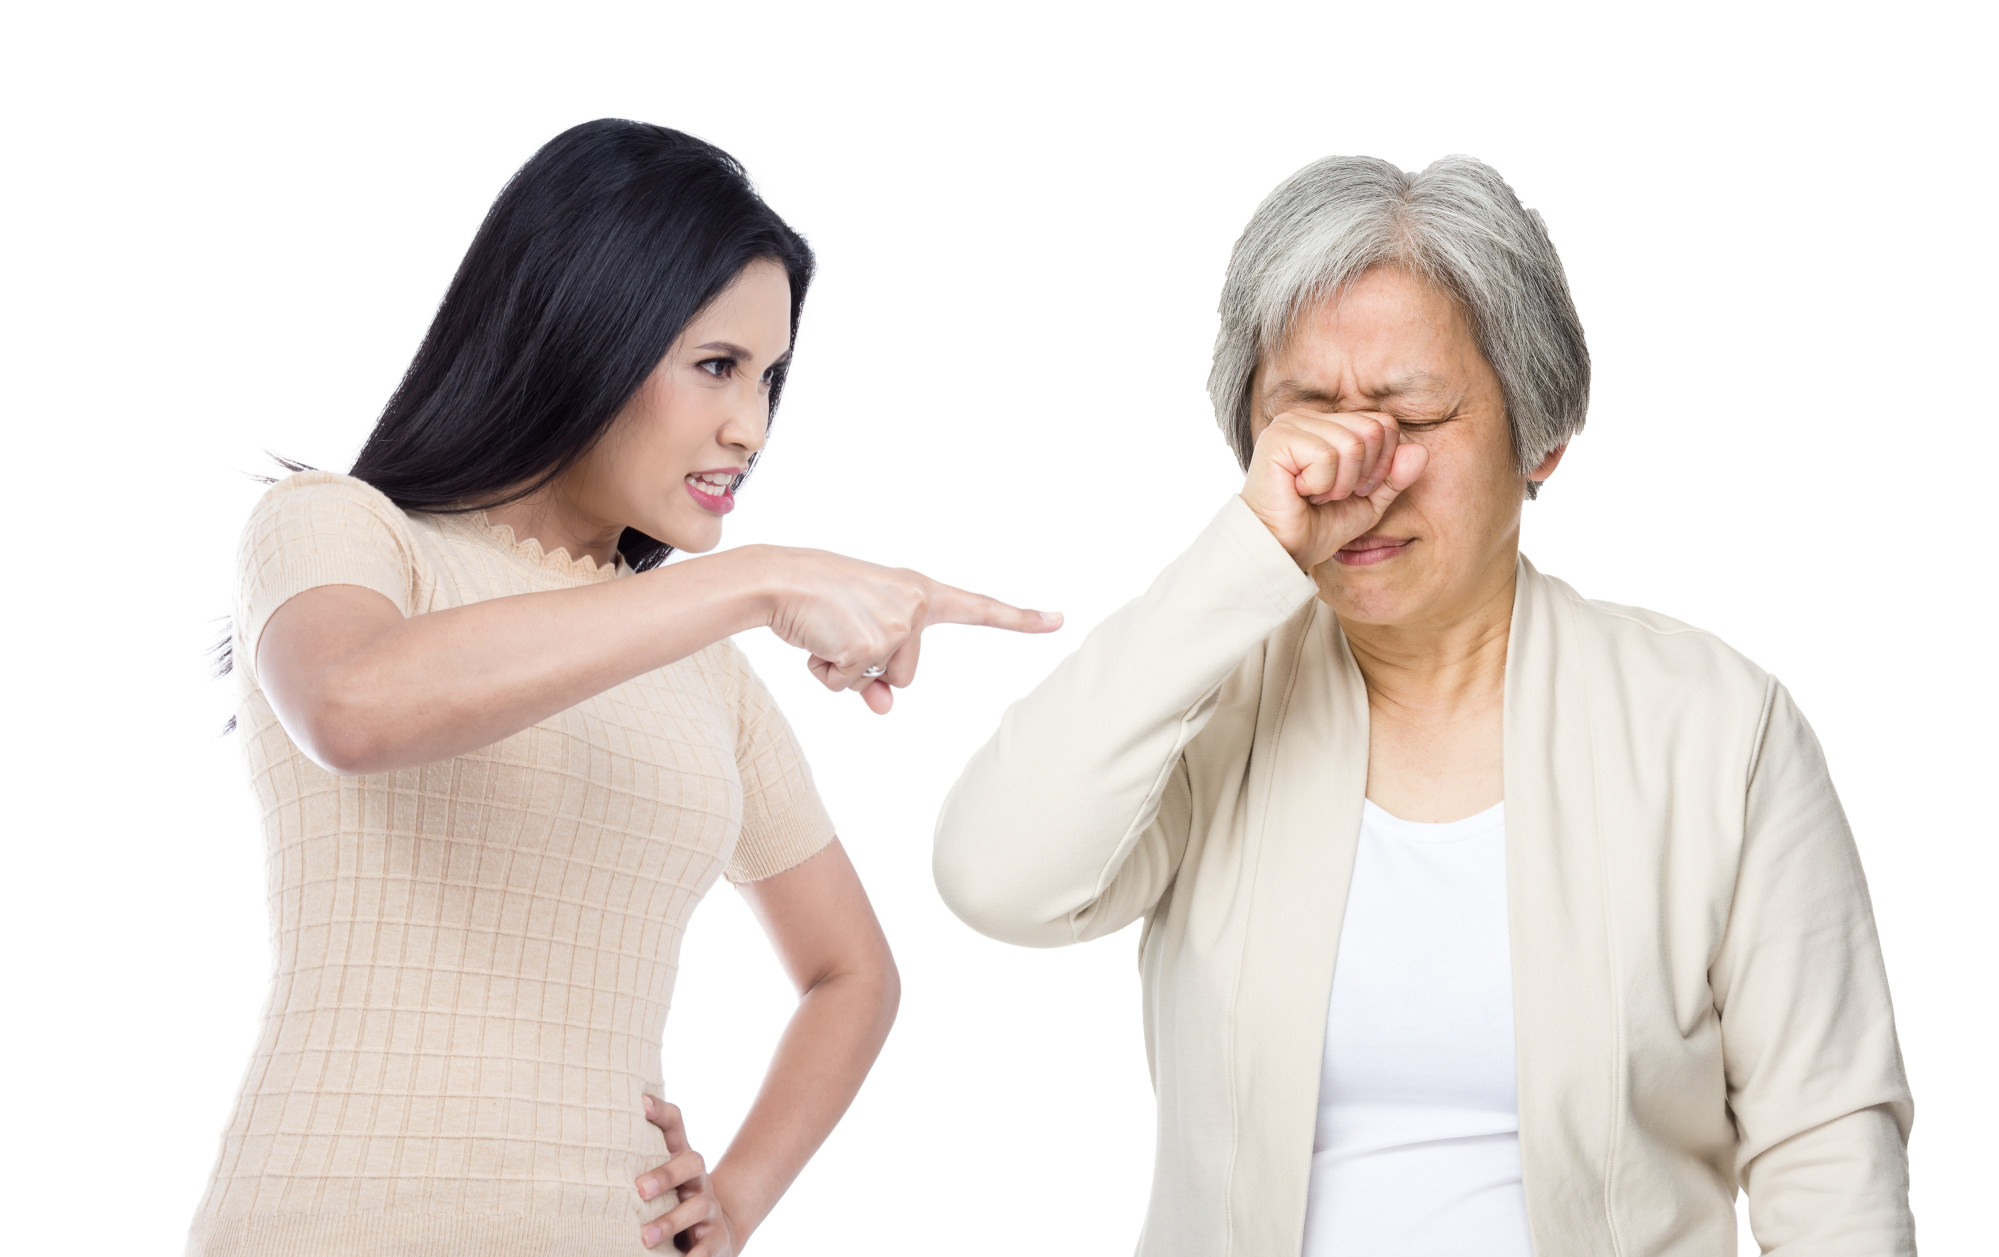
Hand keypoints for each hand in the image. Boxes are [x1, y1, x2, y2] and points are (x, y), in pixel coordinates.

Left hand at [637, 1095, 739, 1254]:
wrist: (715, 1238)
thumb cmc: (671, 1207)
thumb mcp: (658, 1186)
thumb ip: (634, 1167)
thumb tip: (586, 1147)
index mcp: (679, 1161)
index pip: (675, 1125)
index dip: (660, 1111)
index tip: (640, 1102)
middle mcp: (697, 1180)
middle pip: (692, 1162)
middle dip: (666, 1174)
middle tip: (639, 1188)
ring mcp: (709, 1210)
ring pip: (697, 1207)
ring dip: (670, 1221)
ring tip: (645, 1237)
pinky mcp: (716, 1242)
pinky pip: (707, 1249)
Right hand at [757, 548, 1062, 712]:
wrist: (777, 579)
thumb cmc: (816, 603)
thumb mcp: (856, 636)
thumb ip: (878, 673)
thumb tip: (884, 708)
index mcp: (920, 591)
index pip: (979, 608)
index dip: (1021, 619)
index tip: (1059, 620)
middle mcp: (917, 603)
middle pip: (907, 675)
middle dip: (870, 669)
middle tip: (840, 628)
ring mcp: (898, 624)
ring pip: (883, 684)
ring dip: (848, 671)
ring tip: (828, 631)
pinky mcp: (873, 645)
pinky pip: (850, 685)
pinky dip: (826, 673)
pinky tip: (818, 639)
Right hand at [1239, 409, 1428, 571]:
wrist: (1282, 551)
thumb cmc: (1317, 525)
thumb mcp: (1369, 502)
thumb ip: (1395, 477)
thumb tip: (1421, 451)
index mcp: (1327, 424)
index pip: (1382, 424)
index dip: (1381, 465)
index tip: (1354, 490)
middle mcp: (1307, 417)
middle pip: (1371, 431)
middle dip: (1362, 474)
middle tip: (1333, 495)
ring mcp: (1290, 424)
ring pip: (1351, 444)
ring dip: (1340, 484)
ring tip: (1315, 495)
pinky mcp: (1278, 439)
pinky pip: (1327, 456)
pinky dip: (1322, 485)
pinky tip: (1300, 492)